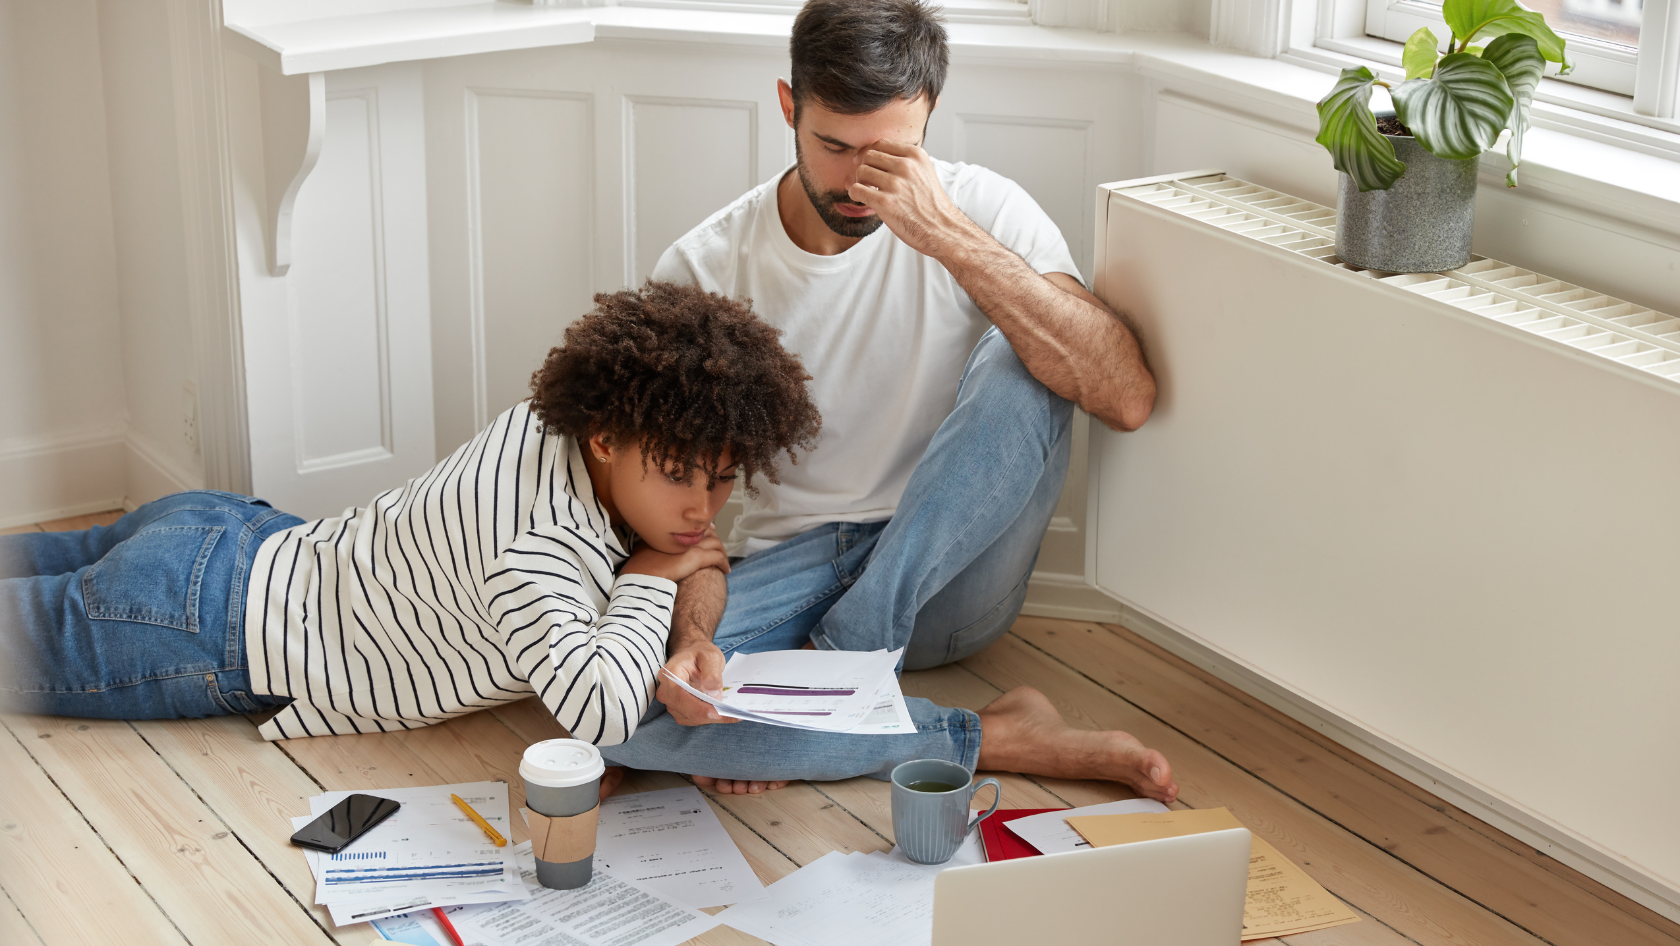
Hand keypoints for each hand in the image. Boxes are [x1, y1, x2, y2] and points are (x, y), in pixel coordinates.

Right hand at [622, 529, 730, 582]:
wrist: (642, 577)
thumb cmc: (640, 568)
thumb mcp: (643, 551)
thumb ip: (652, 547)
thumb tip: (652, 551)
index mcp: (670, 531)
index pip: (691, 525)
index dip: (701, 528)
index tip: (709, 529)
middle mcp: (682, 534)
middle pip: (706, 531)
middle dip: (714, 537)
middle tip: (718, 545)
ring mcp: (690, 545)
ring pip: (715, 543)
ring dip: (721, 551)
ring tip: (723, 559)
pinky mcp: (697, 557)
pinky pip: (717, 558)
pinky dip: (724, 563)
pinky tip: (726, 570)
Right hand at [658, 640, 735, 725]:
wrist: (693, 655)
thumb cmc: (700, 654)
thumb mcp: (710, 656)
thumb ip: (712, 673)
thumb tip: (713, 693)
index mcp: (670, 674)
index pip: (680, 695)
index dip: (698, 707)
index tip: (717, 712)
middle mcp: (666, 691)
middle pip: (685, 710)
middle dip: (708, 715)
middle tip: (732, 715)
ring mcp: (671, 702)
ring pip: (690, 718)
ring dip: (710, 718)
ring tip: (732, 714)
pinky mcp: (679, 709)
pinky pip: (693, 719)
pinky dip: (709, 718)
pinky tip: (724, 714)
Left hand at [847, 139, 973, 256]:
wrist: (942, 228)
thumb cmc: (930, 203)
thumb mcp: (923, 171)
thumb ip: (901, 161)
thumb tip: (864, 156)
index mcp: (915, 155)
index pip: (880, 143)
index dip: (869, 153)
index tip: (865, 162)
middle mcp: (906, 166)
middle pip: (868, 156)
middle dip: (864, 167)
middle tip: (867, 181)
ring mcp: (895, 184)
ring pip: (860, 171)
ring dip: (859, 182)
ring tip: (869, 191)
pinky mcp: (885, 202)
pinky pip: (856, 190)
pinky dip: (855, 194)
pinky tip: (864, 199)